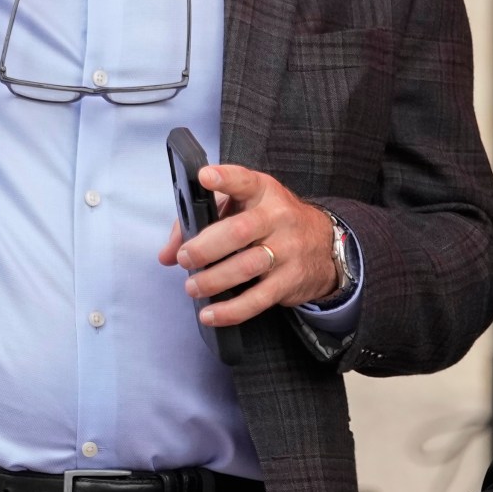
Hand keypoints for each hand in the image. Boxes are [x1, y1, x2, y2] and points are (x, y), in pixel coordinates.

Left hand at [158, 161, 342, 325]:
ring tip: (192, 287)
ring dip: (214, 280)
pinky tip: (211, 314)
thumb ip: (201, 222)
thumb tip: (167, 254)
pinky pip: (258, 299)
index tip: (204, 177)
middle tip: (185, 258)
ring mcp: (288, 250)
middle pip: (240, 230)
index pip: (244, 181)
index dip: (224, 178)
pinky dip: (231, 310)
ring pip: (247, 266)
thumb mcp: (244, 209)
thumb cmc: (271, 223)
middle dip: (206, 247)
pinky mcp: (289, 280)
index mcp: (263, 192)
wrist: (325, 245)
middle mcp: (278, 217)